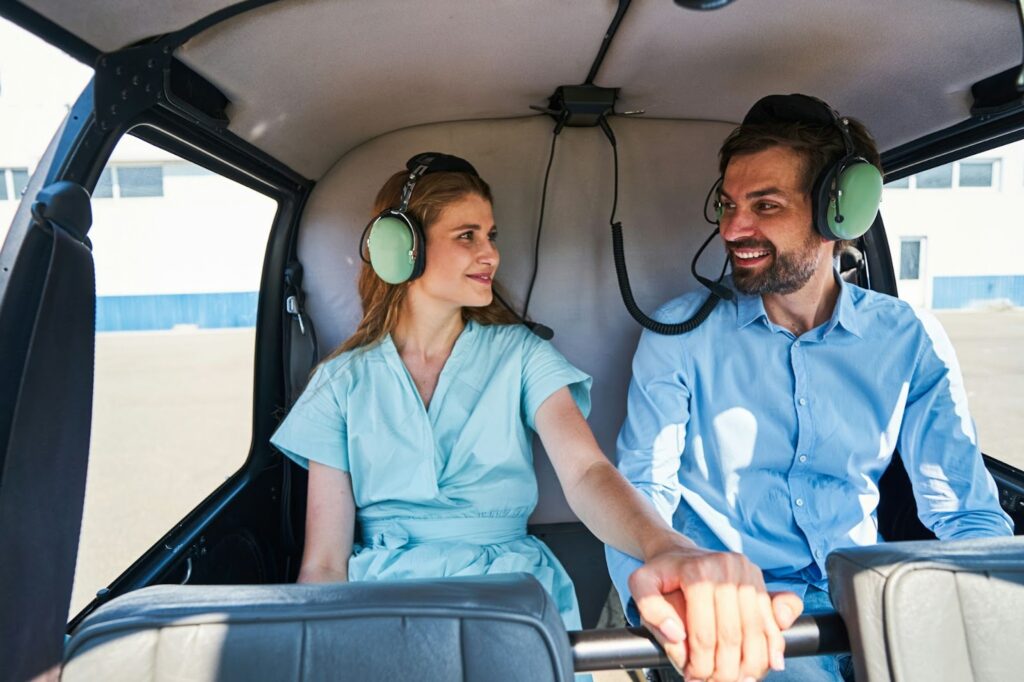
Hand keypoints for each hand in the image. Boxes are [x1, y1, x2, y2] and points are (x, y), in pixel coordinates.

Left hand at [629, 546, 802, 680]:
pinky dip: (774, 643)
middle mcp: (726, 569)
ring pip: (755, 630)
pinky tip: (771, 664)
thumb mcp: (641, 584)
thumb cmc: (661, 575)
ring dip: (752, 663)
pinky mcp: (759, 580)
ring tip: (741, 681)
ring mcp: (746, 573)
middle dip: (725, 670)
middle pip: (731, 635)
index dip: (700, 664)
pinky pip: (771, 617)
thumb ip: (649, 608)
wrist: (679, 554)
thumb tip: (677, 634)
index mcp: (697, 572)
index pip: (704, 633)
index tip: (693, 679)